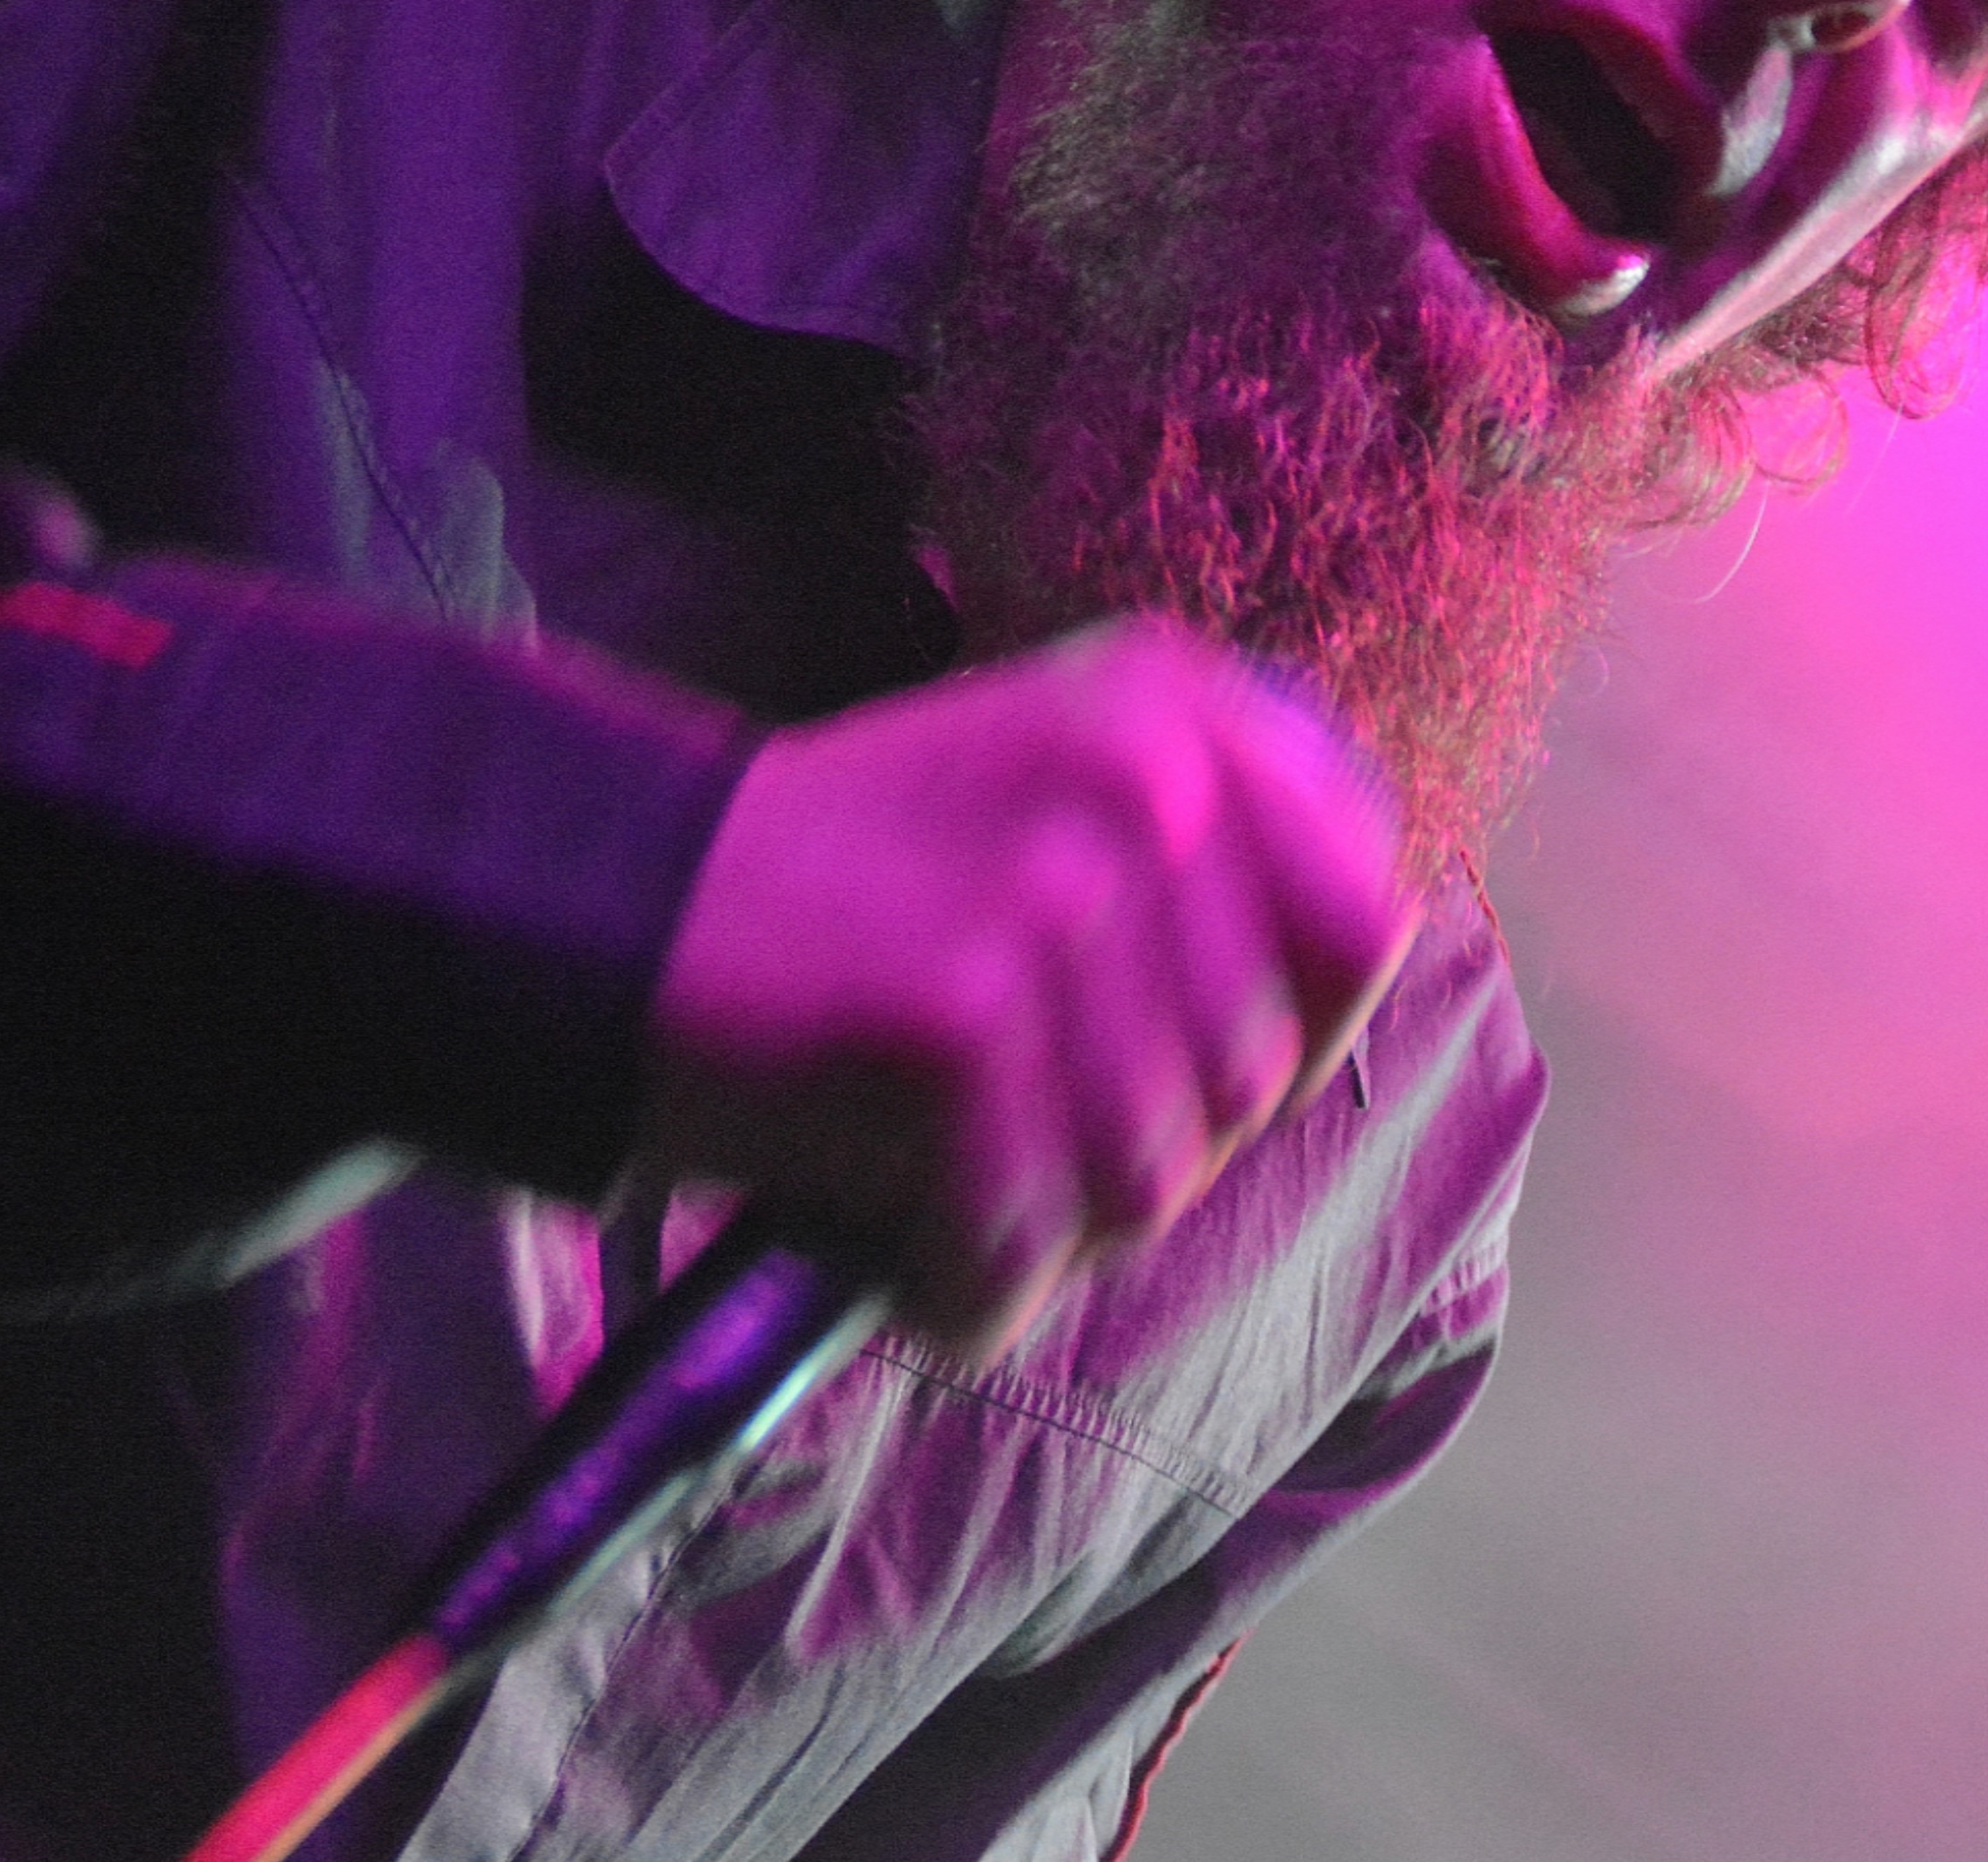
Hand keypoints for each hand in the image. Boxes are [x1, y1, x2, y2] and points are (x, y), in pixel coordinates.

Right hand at [642, 616, 1411, 1359]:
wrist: (614, 907)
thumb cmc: (856, 892)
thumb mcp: (1064, 797)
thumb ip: (1227, 859)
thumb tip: (1373, 956)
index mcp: (1178, 708)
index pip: (1362, 923)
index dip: (1278, 1029)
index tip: (1158, 1037)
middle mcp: (1138, 779)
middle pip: (1257, 1081)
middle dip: (1140, 1139)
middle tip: (995, 1103)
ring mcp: (1054, 895)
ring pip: (1153, 1181)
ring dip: (1043, 1216)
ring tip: (929, 1147)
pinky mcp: (960, 1019)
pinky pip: (1025, 1244)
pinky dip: (957, 1279)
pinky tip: (885, 1222)